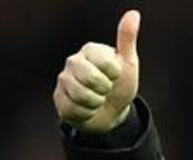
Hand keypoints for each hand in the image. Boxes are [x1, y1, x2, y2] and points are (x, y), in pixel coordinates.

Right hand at [53, 10, 140, 132]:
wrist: (112, 112)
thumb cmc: (120, 85)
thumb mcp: (128, 63)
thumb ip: (127, 39)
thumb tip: (133, 14)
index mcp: (90, 50)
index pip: (107, 64)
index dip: (115, 75)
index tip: (115, 75)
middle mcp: (73, 62)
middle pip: (91, 79)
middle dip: (105, 90)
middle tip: (106, 89)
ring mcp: (64, 80)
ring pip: (81, 95)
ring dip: (96, 103)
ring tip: (97, 99)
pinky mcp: (59, 98)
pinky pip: (74, 109)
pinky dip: (87, 113)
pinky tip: (87, 108)